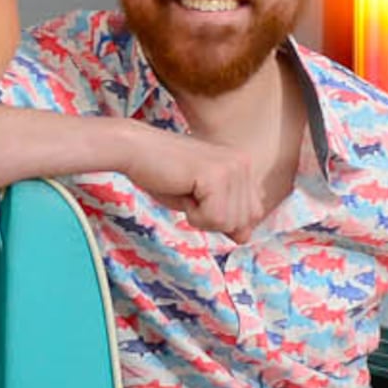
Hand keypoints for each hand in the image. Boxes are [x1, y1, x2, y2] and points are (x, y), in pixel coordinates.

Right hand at [137, 126, 265, 237]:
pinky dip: (192, 215)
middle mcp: (245, 163)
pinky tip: (181, 189)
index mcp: (244, 165)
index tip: (198, 197)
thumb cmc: (162, 174)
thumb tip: (244, 237)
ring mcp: (233, 168)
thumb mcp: (201, 200)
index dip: (222, 218)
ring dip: (200, 217)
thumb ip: (227, 215)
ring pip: (228, 223)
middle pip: (242, 222)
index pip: (252, 214)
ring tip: (185, 190)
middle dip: (211, 219)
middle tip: (189, 194)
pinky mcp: (217, 176)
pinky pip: (213, 218)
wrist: (135, 151)